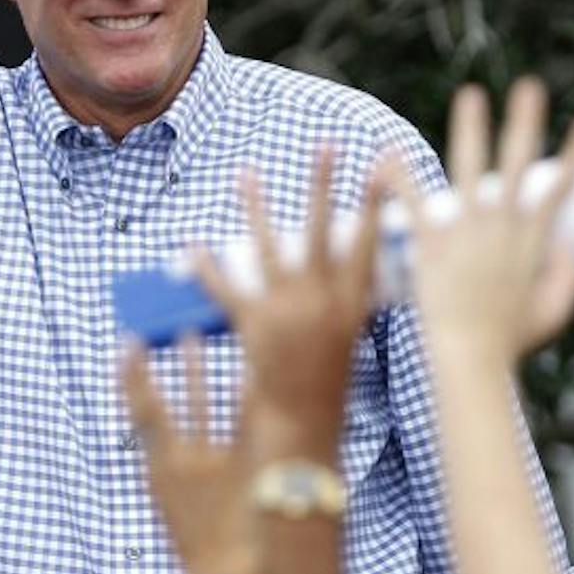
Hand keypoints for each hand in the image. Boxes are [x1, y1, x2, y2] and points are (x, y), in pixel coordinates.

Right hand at [121, 336, 256, 573]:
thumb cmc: (197, 545)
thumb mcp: (168, 506)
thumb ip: (163, 467)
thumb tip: (154, 430)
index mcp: (159, 474)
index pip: (139, 415)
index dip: (130, 378)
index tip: (127, 346)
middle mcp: (185, 463)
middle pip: (175, 401)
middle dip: (173, 364)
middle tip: (175, 329)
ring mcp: (218, 463)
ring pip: (207, 403)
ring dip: (201, 368)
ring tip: (198, 337)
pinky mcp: (249, 468)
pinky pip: (248, 422)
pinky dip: (245, 393)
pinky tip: (246, 368)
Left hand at [195, 150, 382, 461]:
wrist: (301, 427)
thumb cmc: (327, 393)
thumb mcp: (347, 345)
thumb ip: (343, 308)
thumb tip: (345, 278)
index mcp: (352, 304)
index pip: (368, 242)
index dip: (375, 203)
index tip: (382, 166)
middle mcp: (323, 299)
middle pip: (322, 229)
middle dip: (323, 183)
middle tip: (324, 146)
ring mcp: (288, 309)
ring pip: (268, 244)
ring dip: (255, 206)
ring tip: (245, 173)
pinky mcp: (253, 323)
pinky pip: (225, 286)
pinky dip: (205, 267)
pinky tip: (192, 246)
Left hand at [399, 79, 573, 367]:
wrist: (470, 360)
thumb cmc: (511, 342)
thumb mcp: (555, 312)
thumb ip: (570, 278)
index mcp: (533, 239)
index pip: (561, 185)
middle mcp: (502, 227)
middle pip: (517, 163)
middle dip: (526, 121)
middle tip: (531, 86)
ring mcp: (467, 232)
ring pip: (469, 168)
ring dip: (472, 128)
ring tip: (472, 94)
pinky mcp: (432, 243)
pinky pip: (414, 202)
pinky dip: (399, 176)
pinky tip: (387, 150)